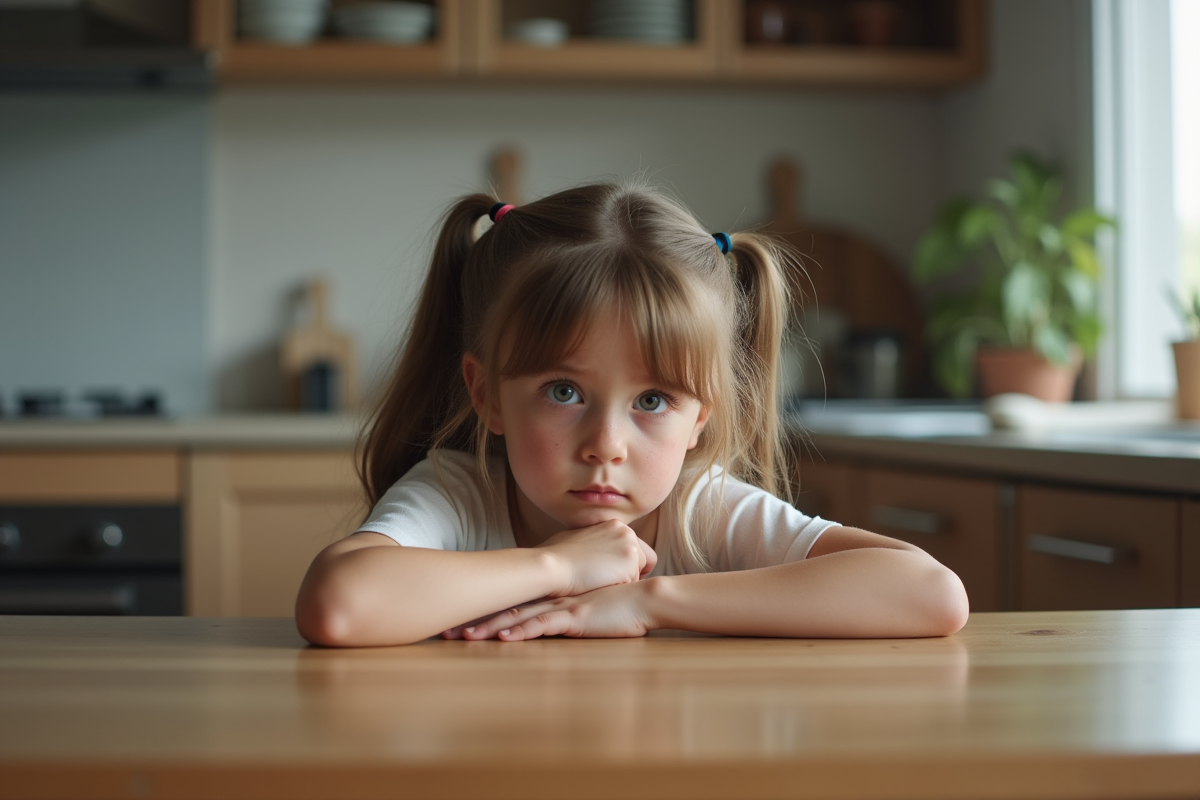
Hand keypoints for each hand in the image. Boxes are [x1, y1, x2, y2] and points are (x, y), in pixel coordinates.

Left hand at [451, 580, 655, 640]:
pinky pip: (543, 624)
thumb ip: (566, 610)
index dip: (484, 609)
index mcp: (550, 597)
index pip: (511, 602)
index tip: (458, 618)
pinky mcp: (574, 617)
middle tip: (446, 628)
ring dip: (489, 627)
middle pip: (505, 608)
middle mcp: (550, 599)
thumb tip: (549, 619)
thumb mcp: (585, 608)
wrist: (645, 600)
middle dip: (475, 618)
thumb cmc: (619, 606)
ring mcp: (561, 607)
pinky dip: (521, 630)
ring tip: (464, 635)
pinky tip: (503, 636)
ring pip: (517, 616)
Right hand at [537, 519, 656, 596]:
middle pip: (644, 559)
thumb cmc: (555, 556)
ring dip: (625, 583)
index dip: (627, 563)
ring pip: (639, 574)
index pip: (634, 547)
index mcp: (614, 525)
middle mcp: (626, 532)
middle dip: (633, 573)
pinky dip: (621, 592)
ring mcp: (630, 547)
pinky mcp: (631, 565)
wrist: (552, 566)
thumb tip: (591, 549)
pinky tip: (604, 591)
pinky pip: (633, 585)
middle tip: (614, 585)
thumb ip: (593, 540)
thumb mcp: (577, 538)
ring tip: (604, 588)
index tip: (615, 574)